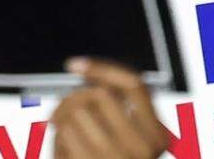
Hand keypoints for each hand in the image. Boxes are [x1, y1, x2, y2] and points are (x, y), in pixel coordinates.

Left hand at [52, 59, 169, 158]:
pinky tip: (59, 147)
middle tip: (60, 108)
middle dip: (74, 95)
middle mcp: (143, 151)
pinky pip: (64, 135)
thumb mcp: (131, 145)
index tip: (73, 64)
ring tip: (59, 130)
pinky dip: (56, 137)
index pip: (134, 85)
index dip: (102, 68)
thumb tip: (84, 72)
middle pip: (100, 94)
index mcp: (158, 138)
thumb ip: (120, 113)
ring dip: (62, 116)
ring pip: (77, 112)